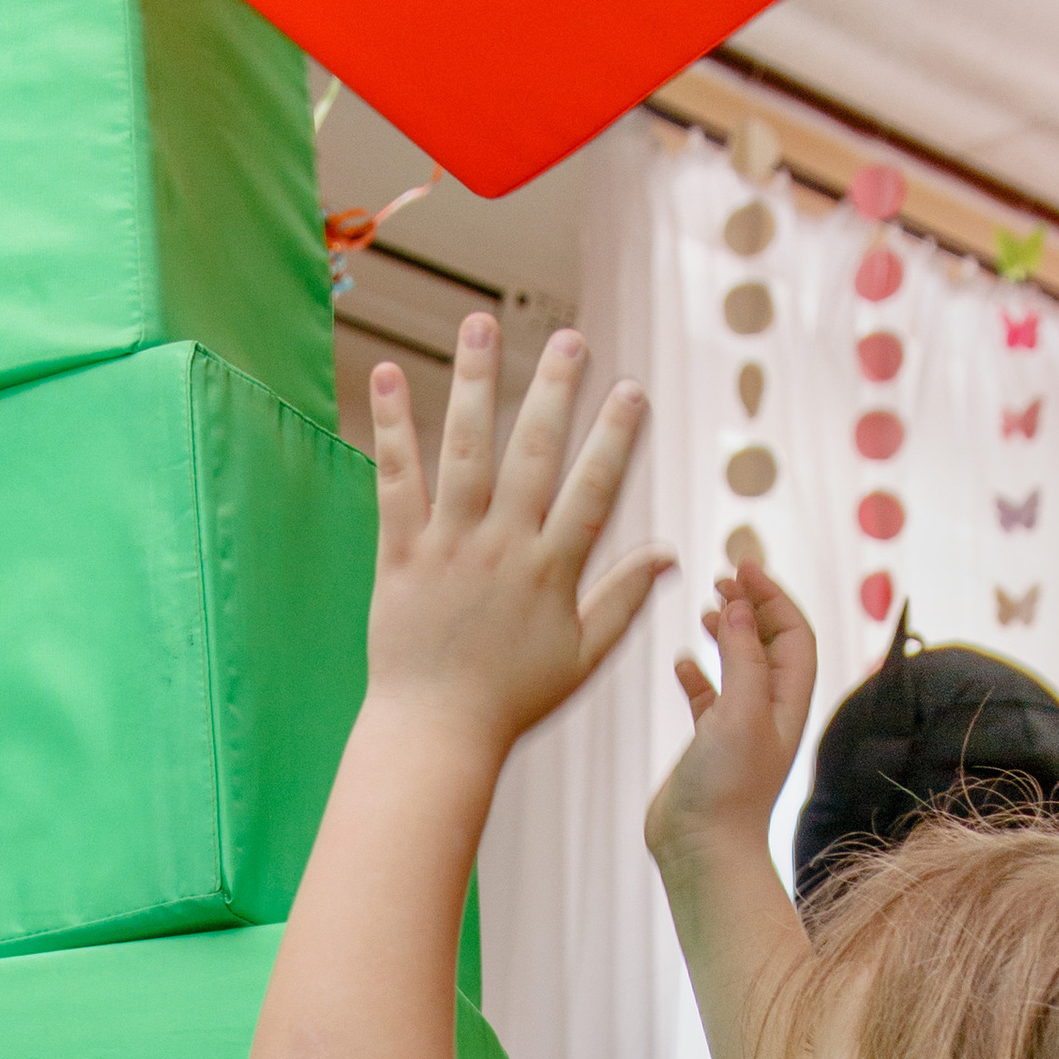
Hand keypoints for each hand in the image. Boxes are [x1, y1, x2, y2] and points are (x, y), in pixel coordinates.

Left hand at [363, 315, 671, 761]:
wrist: (436, 734)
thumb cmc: (512, 700)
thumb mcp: (582, 656)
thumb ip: (623, 598)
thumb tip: (668, 552)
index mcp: (551, 571)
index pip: (593, 491)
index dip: (615, 439)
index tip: (632, 391)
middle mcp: (503, 548)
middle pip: (535, 454)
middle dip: (556, 391)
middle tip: (572, 339)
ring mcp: (450, 547)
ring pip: (466, 449)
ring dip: (476, 382)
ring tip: (482, 324)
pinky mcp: (400, 554)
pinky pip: (396, 480)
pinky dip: (393, 427)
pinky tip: (390, 375)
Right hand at [645, 556, 817, 873]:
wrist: (703, 852)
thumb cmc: (728, 789)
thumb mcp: (740, 710)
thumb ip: (742, 654)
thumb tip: (736, 605)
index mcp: (787, 700)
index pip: (793, 631)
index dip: (772, 595)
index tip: (740, 568)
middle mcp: (768, 711)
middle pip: (771, 641)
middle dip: (751, 605)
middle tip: (722, 578)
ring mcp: (739, 728)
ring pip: (740, 665)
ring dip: (726, 632)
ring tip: (704, 609)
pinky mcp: (709, 747)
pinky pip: (708, 698)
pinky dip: (697, 673)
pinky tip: (680, 662)